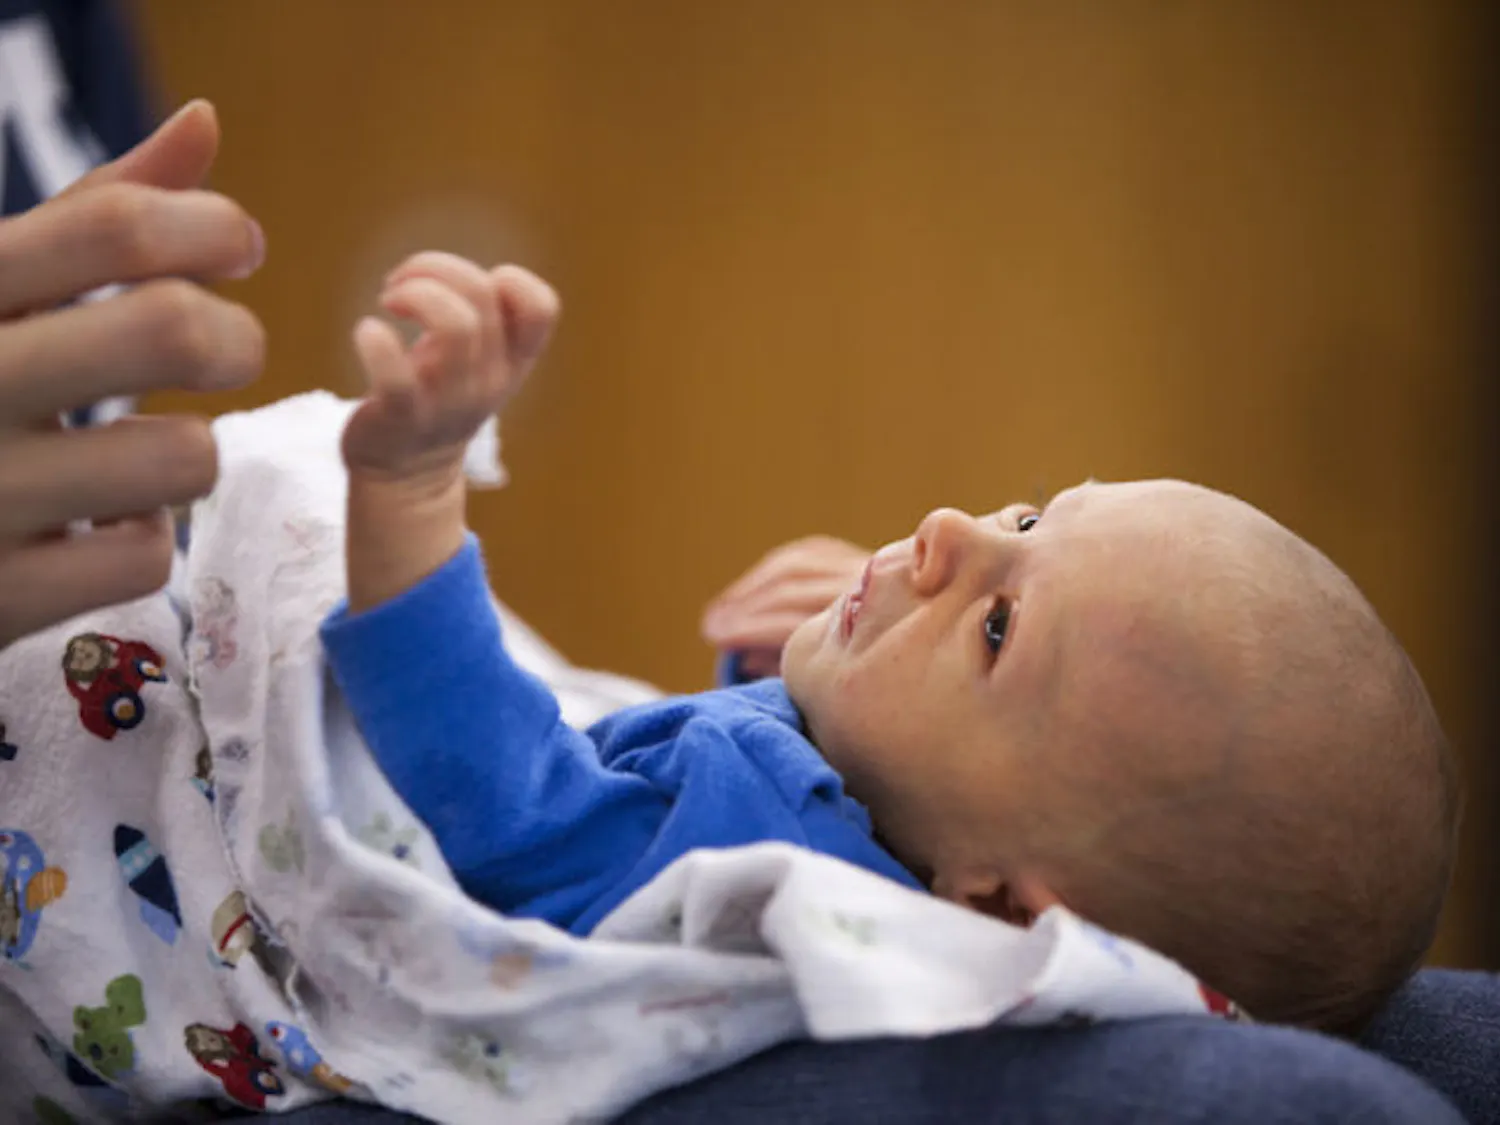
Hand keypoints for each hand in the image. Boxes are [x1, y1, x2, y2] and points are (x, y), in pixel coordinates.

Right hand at [0, 101, 265, 647]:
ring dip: (188, 452)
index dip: (210, 227)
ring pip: (184, 457)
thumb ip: (94, 215)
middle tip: (225, 353)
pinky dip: (140, 539)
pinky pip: (147, 555)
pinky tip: (92, 523)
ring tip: (140, 449)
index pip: (113, 226)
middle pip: (169, 328)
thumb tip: (205, 123)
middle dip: (233, 338)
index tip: (239, 246)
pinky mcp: (0, 593)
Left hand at [341, 253, 558, 613]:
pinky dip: (377, 343)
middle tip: (400, 286)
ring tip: (390, 301)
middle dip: (435, 268)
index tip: (464, 289)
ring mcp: (450, 402)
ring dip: (415, 292)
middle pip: (482, 295)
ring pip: (456, 324)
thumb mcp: (477, 359)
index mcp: (511, 361)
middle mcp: (489, 380)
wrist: (408, 472)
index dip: (508, 279)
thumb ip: (483, 316)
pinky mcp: (404, 417)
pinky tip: (367, 333)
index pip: (542, 308)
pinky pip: (397, 377)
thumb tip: (456, 272)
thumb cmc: (437, 394)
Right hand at [701, 535, 871, 674]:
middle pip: (791, 589)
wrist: (916, 656)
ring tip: (721, 612)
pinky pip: (806, 555)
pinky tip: (747, 592)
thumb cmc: (874, 686)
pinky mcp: (857, 557)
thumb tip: (747, 660)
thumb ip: (794, 672)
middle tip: (711, 625)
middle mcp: (868, 591)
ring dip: (750, 589)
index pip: (794, 622)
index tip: (717, 636)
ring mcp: (866, 567)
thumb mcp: (837, 689)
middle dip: (744, 607)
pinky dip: (770, 572)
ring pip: (794, 567)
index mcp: (866, 630)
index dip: (750, 628)